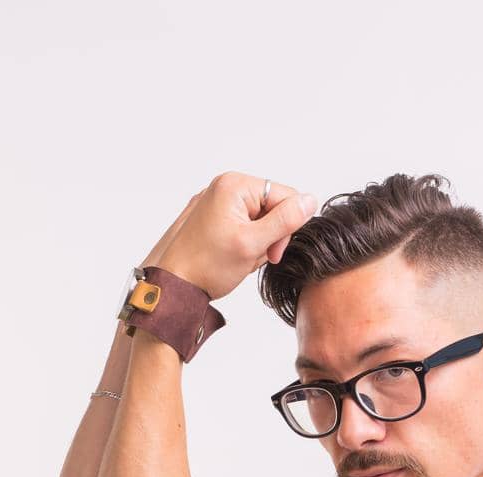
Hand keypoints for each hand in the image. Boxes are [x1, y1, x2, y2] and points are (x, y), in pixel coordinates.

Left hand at [147, 171, 318, 300]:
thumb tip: (310, 201)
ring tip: (239, 258)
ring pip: (259, 219)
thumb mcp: (253, 244)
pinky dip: (244, 243)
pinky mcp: (211, 217)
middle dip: (270, 236)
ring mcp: (216, 201)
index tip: (273, 253)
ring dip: (258, 242)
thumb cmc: (206, 267)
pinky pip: (242, 225)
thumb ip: (286, 220)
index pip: (286, 196)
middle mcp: (224, 186)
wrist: (171, 285)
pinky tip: (232, 256)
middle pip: (272, 207)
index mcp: (235, 185)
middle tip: (254, 257)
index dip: (287, 227)